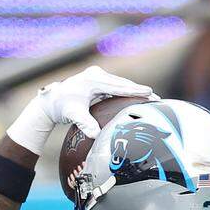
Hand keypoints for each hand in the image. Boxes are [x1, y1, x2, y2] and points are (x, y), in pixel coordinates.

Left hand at [7, 66, 155, 154]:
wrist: (52, 101)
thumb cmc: (62, 108)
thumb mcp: (74, 115)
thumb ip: (85, 124)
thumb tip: (95, 135)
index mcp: (93, 79)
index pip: (118, 86)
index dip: (134, 90)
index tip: (149, 92)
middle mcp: (96, 74)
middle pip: (122, 83)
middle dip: (139, 90)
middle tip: (157, 97)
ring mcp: (97, 76)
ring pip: (120, 84)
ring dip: (134, 91)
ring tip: (152, 98)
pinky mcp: (98, 80)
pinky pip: (115, 87)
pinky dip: (126, 92)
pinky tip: (137, 98)